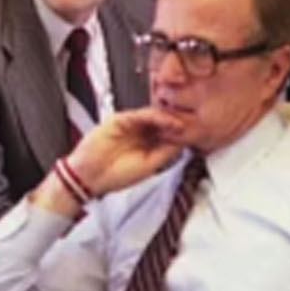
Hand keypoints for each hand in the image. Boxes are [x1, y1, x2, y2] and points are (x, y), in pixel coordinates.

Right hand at [66, 108, 186, 196]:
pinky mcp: (121, 119)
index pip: (170, 134)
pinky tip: (167, 120)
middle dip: (179, 123)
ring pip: (155, 116)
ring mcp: (132, 125)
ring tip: (182, 124)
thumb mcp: (150, 166)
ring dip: (170, 118)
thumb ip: (166, 152)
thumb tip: (185, 143)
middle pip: (164, 122)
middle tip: (195, 125)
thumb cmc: (116, 175)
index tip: (198, 134)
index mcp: (149, 145)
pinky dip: (155, 116)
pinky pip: (141, 114)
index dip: (184, 133)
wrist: (91, 176)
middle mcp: (142, 133)